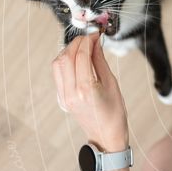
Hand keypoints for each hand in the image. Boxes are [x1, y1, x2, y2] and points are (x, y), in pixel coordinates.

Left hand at [51, 33, 128, 153]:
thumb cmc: (114, 113)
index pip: (81, 56)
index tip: (95, 35)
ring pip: (57, 64)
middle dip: (76, 43)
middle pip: (65, 57)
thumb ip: (99, 61)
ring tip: (82, 47)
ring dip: (68, 51)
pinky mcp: (61, 98)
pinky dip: (65, 62)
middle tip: (89, 38)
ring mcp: (63, 96)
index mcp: (86, 89)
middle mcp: (71, 93)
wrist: (106, 136)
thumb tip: (95, 43)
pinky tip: (76, 59)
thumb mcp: (112, 83)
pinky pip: (58, 74)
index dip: (87, 41)